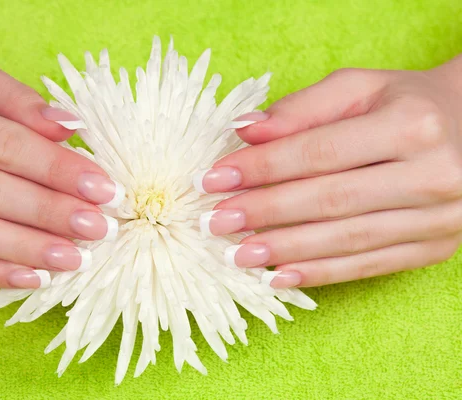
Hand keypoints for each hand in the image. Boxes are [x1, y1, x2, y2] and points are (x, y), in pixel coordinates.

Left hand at [195, 55, 461, 287]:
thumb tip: (243, 130)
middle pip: (330, 200)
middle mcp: (433, 174)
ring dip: (286, 250)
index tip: (214, 179)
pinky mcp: (436, 247)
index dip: (262, 168)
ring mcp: (440, 217)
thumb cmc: (406, 104)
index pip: (318, 153)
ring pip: (347, 239)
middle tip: (216, 222)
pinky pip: (369, 265)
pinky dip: (321, 273)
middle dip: (265, 213)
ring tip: (237, 254)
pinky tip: (280, 276)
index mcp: (411, 124)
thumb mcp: (359, 89)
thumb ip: (301, 108)